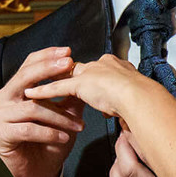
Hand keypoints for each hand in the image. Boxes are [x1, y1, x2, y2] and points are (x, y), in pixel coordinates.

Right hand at [0, 47, 84, 176]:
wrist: (36, 174)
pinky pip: (26, 129)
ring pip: (31, 108)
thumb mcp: (63, 116)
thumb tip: (83, 75)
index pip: (28, 65)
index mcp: (16, 90)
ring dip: (58, 116)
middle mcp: (3, 100)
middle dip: (49, 71)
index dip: (47, 57)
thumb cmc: (48, 144)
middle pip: (24, 79)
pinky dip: (48, 132)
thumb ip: (70, 97)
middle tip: (70, 67)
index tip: (69, 53)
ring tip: (78, 125)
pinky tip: (63, 137)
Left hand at [27, 54, 158, 119]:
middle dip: (63, 73)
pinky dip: (43, 91)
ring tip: (35, 87)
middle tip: (50, 77)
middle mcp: (102, 65)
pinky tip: (31, 95)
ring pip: (64, 75)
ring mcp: (90, 73)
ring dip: (49, 80)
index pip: (95, 69)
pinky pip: (57, 88)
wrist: (142, 97)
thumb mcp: (132, 100)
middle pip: (77, 68)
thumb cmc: (143, 101)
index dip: (86, 76)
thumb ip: (119, 102)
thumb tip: (115, 111)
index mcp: (117, 67)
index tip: (80, 80)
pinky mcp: (80, 84)